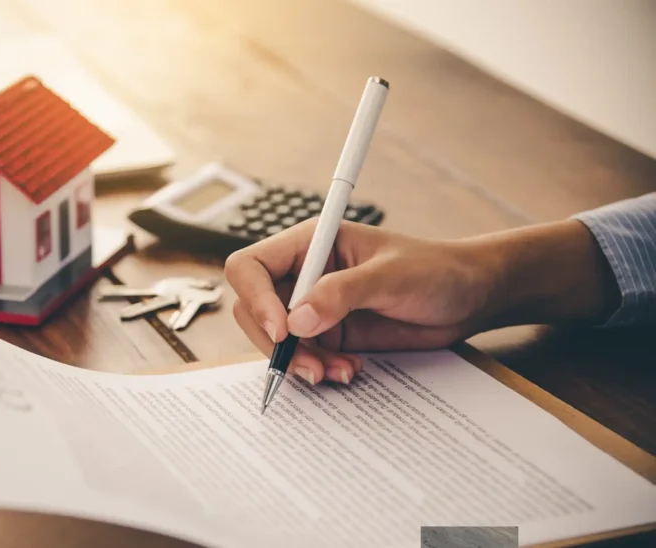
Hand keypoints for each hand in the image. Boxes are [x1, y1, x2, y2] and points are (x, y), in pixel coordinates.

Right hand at [225, 219, 492, 384]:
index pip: (251, 266)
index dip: (255, 298)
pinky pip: (303, 358)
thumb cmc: (436, 269)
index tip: (282, 329)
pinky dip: (318, 370)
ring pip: (276, 340)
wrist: (469, 297)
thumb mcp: (391, 276)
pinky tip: (349, 370)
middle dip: (276, 342)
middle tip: (309, 364)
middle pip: (254, 310)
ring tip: (338, 371)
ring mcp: (313, 308)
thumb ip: (342, 293)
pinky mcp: (329, 335)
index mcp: (310, 244)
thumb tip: (296, 320)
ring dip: (299, 362)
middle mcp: (303, 275)